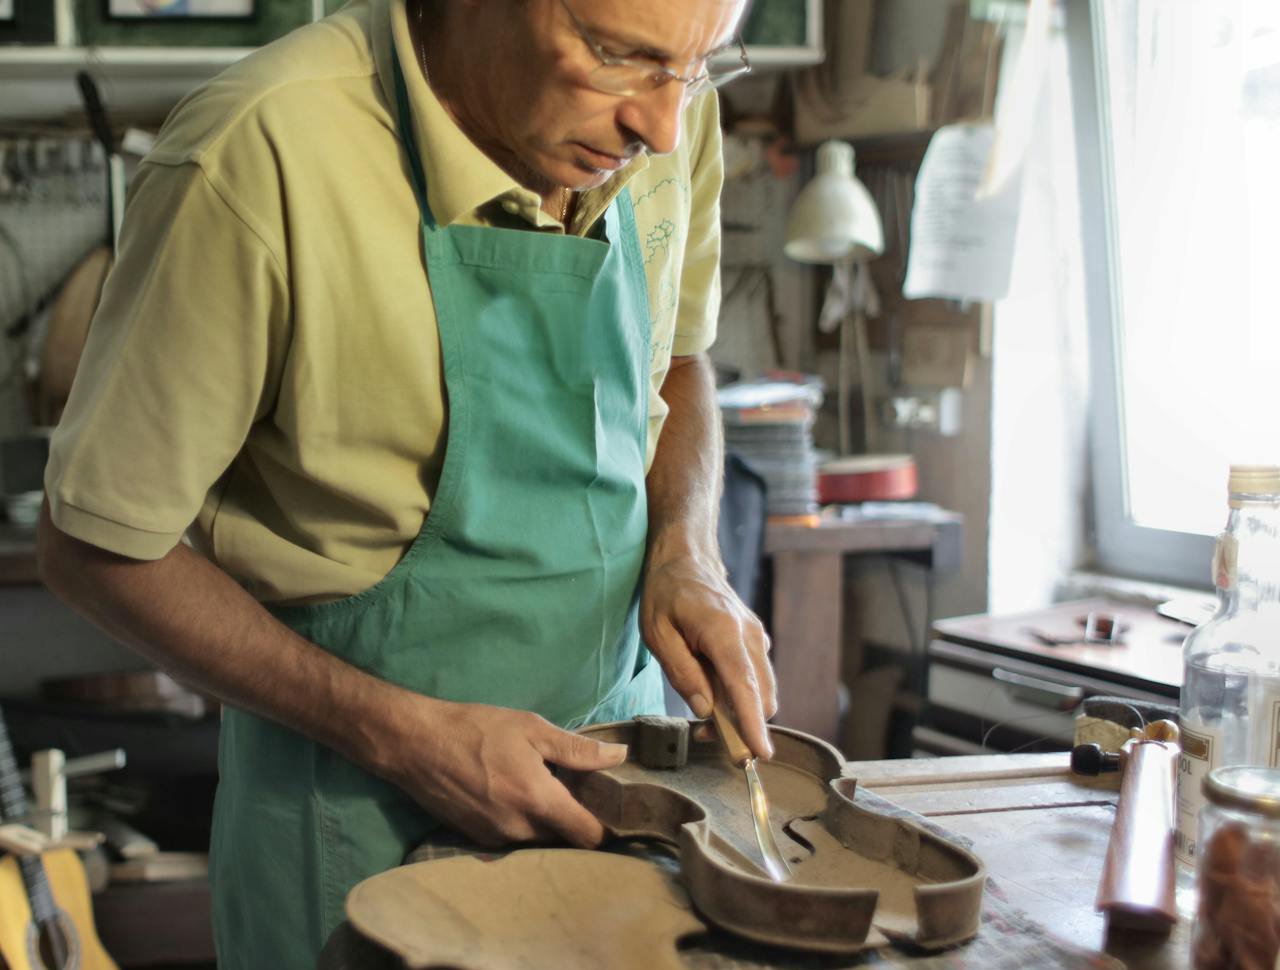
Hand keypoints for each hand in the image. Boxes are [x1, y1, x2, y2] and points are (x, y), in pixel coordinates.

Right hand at [384, 698, 627, 847]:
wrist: (415, 744)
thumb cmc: (476, 729)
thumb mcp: (531, 728)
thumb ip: (577, 750)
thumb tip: (619, 756)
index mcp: (538, 802)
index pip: (588, 837)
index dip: (605, 826)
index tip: (610, 808)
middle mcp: (519, 830)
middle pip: (564, 839)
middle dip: (573, 818)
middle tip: (577, 789)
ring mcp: (495, 839)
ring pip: (538, 839)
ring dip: (545, 820)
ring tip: (542, 787)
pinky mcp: (476, 840)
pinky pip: (513, 837)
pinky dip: (521, 821)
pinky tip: (513, 793)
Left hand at [640, 543, 776, 758]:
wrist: (687, 557)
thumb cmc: (666, 593)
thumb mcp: (658, 633)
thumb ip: (682, 672)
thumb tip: (705, 709)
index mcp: (723, 631)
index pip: (744, 686)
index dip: (752, 723)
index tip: (760, 753)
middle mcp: (750, 635)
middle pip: (762, 695)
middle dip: (743, 726)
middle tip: (704, 735)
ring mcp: (757, 636)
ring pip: (764, 690)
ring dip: (742, 712)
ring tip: (705, 714)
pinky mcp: (757, 639)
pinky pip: (758, 677)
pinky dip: (743, 695)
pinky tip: (715, 692)